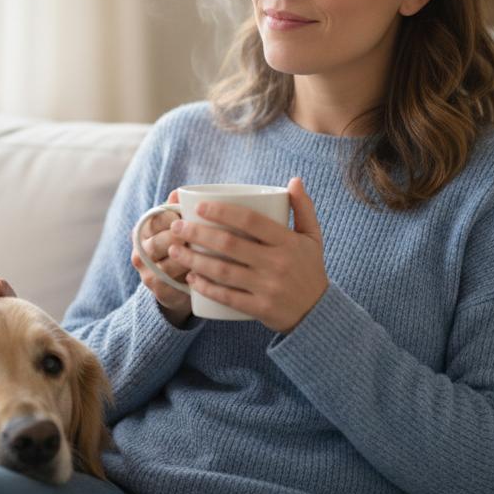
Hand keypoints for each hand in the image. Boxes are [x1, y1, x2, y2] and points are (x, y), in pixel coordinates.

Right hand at [132, 189, 193, 326]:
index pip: (155, 219)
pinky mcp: (159, 291)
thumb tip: (180, 192)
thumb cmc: (183, 246)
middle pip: (159, 242)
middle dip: (183, 238)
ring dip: (190, 258)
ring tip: (211, 253)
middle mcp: (140, 252)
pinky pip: (175, 282)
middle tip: (204, 236)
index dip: (174, 217)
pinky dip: (191, 276)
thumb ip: (179, 209)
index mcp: (143, 231)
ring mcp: (147, 273)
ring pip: (168, 264)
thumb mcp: (180, 226)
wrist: (178, 286)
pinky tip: (205, 271)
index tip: (193, 216)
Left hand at [168, 177, 326, 332]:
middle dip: (198, 234)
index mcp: (288, 241)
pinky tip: (191, 279)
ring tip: (175, 250)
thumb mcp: (312, 237)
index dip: (222, 212)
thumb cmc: (310, 269)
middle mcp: (278, 263)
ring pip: (223, 271)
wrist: (319, 313)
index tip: (199, 207)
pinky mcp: (260, 308)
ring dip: (194, 260)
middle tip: (177, 227)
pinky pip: (228, 297)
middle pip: (230, 244)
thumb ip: (303, 208)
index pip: (250, 220)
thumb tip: (294, 180)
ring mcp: (268, 287)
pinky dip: (207, 288)